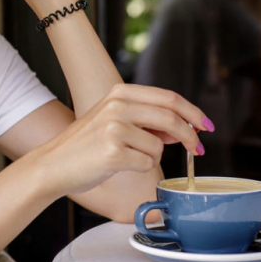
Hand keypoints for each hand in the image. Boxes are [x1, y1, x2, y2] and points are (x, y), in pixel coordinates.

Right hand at [35, 84, 208, 197]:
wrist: (53, 164)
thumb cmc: (85, 145)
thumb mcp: (113, 119)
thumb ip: (146, 118)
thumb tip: (182, 129)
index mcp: (119, 93)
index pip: (168, 97)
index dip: (193, 112)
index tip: (207, 125)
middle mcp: (117, 106)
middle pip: (171, 118)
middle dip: (191, 137)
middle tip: (198, 150)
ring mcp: (114, 128)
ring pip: (159, 146)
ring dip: (152, 157)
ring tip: (127, 157)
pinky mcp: (113, 153)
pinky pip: (147, 163)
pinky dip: (140, 168)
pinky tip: (119, 165)